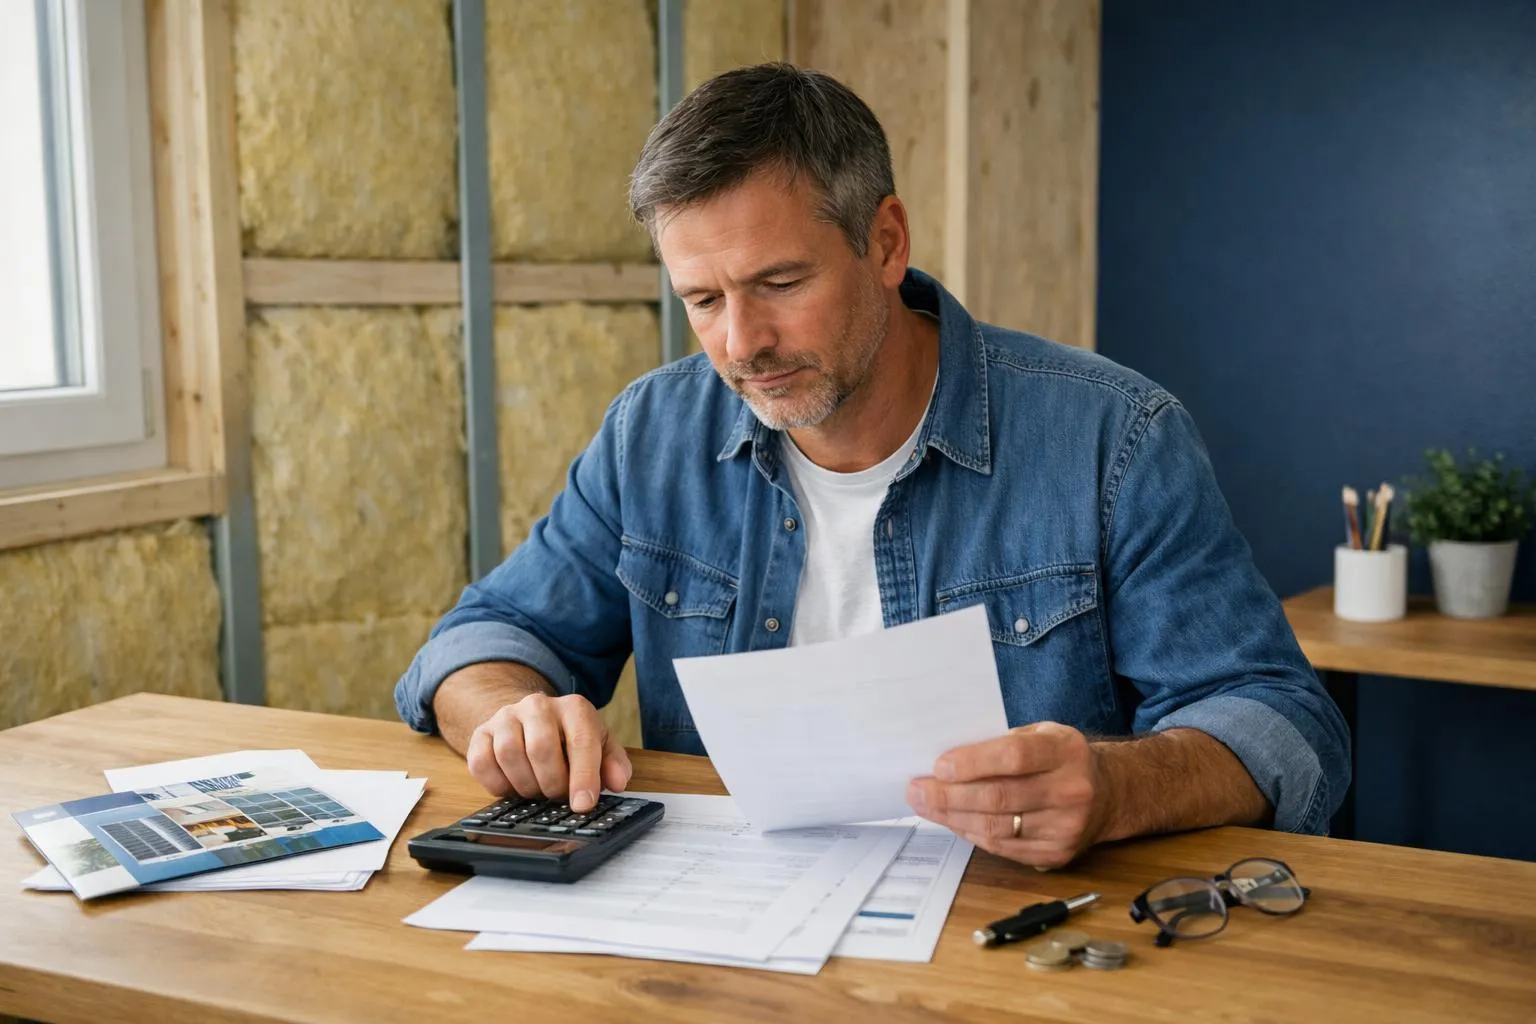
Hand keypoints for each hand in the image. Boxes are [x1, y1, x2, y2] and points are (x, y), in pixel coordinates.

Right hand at [465, 692, 631, 812]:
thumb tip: (618, 783)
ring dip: (526, 785)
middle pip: (541, 749)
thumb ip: (613, 763)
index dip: (583, 777)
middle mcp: (538, 706)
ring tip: (537, 791)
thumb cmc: (569, 738)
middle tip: (558, 797)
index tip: (583, 805)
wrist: (530, 720)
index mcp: (574, 708)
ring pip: (509, 754)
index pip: (580, 742)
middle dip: (552, 783)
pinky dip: (497, 784)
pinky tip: (512, 786)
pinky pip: (481, 763)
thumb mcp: (600, 746)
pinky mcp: (480, 733)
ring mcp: (505, 717)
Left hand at [905, 722, 1110, 868]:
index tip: (939, 766)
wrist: (1109, 794)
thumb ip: (1003, 742)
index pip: (1014, 758)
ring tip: (925, 806)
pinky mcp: (1057, 853)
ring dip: (953, 818)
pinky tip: (953, 821)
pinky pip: (1003, 847)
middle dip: (950, 795)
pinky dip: (972, 834)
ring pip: (997, 827)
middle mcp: (1071, 791)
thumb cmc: (1061, 758)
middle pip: (1000, 797)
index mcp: (1066, 752)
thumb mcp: (1042, 734)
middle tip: (917, 790)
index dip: (973, 763)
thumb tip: (948, 760)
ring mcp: (1066, 827)